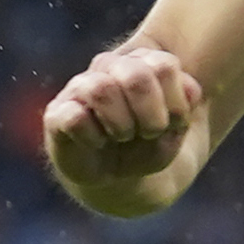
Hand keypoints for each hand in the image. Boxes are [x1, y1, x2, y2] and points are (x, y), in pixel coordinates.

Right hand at [41, 41, 203, 213]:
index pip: (164, 66)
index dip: (176, 104)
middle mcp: (108, 67)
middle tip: (149, 133)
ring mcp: (80, 87)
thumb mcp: (173, 132)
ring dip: (121, 124)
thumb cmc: (145, 147)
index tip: (173, 125)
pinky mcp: (57, 114)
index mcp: (141, 62)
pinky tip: (98, 143)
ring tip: (121, 137)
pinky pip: (74, 116)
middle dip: (151, 116)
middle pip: (136, 76)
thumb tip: (186, 87)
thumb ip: (183, 106)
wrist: (118, 181)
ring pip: (101, 89)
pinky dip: (93, 137)